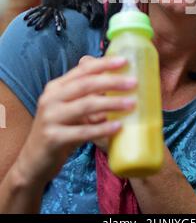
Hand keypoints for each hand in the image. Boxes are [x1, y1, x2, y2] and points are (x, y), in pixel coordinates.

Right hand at [15, 56, 136, 186]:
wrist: (34, 161)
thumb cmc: (59, 130)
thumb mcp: (70, 108)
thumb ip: (86, 94)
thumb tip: (114, 78)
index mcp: (56, 87)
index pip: (82, 70)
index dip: (103, 64)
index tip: (124, 61)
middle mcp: (51, 99)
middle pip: (85, 84)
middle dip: (111, 81)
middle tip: (133, 83)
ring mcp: (50, 118)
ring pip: (86, 105)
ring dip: (111, 103)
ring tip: (131, 104)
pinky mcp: (53, 138)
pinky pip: (83, 131)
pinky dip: (102, 129)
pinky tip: (118, 127)